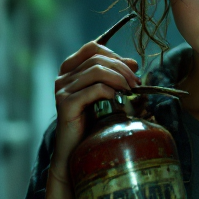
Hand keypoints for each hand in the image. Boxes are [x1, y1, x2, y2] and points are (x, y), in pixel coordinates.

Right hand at [50, 41, 140, 178]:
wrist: (75, 151)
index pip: (92, 48)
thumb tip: (134, 62)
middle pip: (97, 58)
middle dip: (122, 68)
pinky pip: (93, 89)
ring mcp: (62, 90)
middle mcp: (63, 77)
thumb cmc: (91, 122)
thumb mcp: (104, 94)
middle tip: (136, 83)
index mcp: (70, 70)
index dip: (114, 54)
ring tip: (130, 90)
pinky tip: (116, 99)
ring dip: (119, 78)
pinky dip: (109, 91)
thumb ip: (114, 76)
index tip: (132, 68)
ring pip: (97, 70)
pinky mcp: (66, 104)